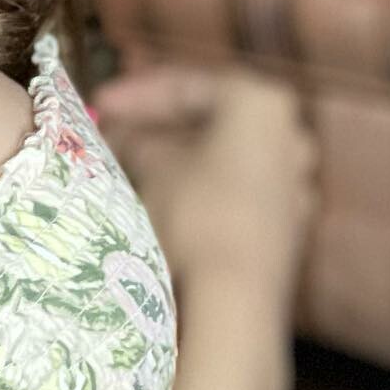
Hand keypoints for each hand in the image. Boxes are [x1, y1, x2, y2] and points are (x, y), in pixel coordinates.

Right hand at [92, 60, 319, 322]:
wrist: (234, 304)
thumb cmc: (196, 214)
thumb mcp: (153, 165)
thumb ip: (133, 136)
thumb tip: (115, 129)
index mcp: (261, 102)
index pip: (186, 85)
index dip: (135, 93)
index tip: (98, 104)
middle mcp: (288, 136)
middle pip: (208, 119)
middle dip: (155, 125)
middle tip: (113, 132)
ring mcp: (292, 183)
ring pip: (220, 157)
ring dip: (174, 157)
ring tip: (129, 164)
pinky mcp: (284, 226)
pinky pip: (233, 189)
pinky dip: (196, 186)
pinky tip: (160, 197)